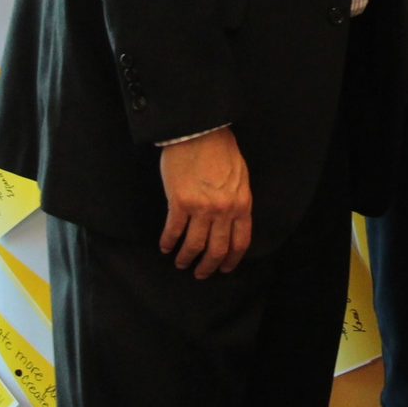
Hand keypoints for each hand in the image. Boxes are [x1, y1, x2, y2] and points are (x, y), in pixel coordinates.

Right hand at [158, 127, 252, 277]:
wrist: (201, 132)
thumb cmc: (222, 151)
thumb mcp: (240, 178)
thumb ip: (237, 201)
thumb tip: (232, 222)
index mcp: (242, 204)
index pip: (240, 242)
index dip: (231, 260)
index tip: (224, 269)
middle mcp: (224, 210)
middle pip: (217, 249)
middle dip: (208, 266)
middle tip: (200, 274)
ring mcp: (202, 208)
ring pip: (194, 245)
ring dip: (186, 258)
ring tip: (181, 262)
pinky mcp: (180, 202)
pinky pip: (173, 231)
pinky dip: (168, 242)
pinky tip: (165, 247)